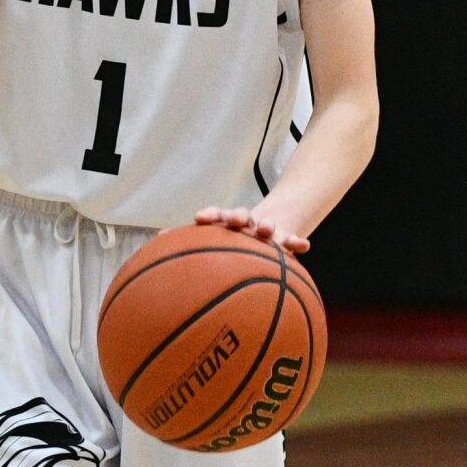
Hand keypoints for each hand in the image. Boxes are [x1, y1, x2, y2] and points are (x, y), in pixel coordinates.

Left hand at [194, 205, 309, 255]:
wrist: (264, 233)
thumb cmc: (232, 251)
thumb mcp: (216, 249)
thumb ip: (195, 250)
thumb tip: (162, 247)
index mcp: (227, 225)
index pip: (216, 215)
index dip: (209, 215)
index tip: (200, 218)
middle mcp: (245, 225)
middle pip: (241, 217)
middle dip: (238, 216)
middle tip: (236, 220)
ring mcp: (265, 230)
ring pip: (266, 225)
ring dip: (266, 225)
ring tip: (266, 229)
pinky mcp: (284, 238)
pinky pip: (291, 240)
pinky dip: (296, 242)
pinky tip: (303, 246)